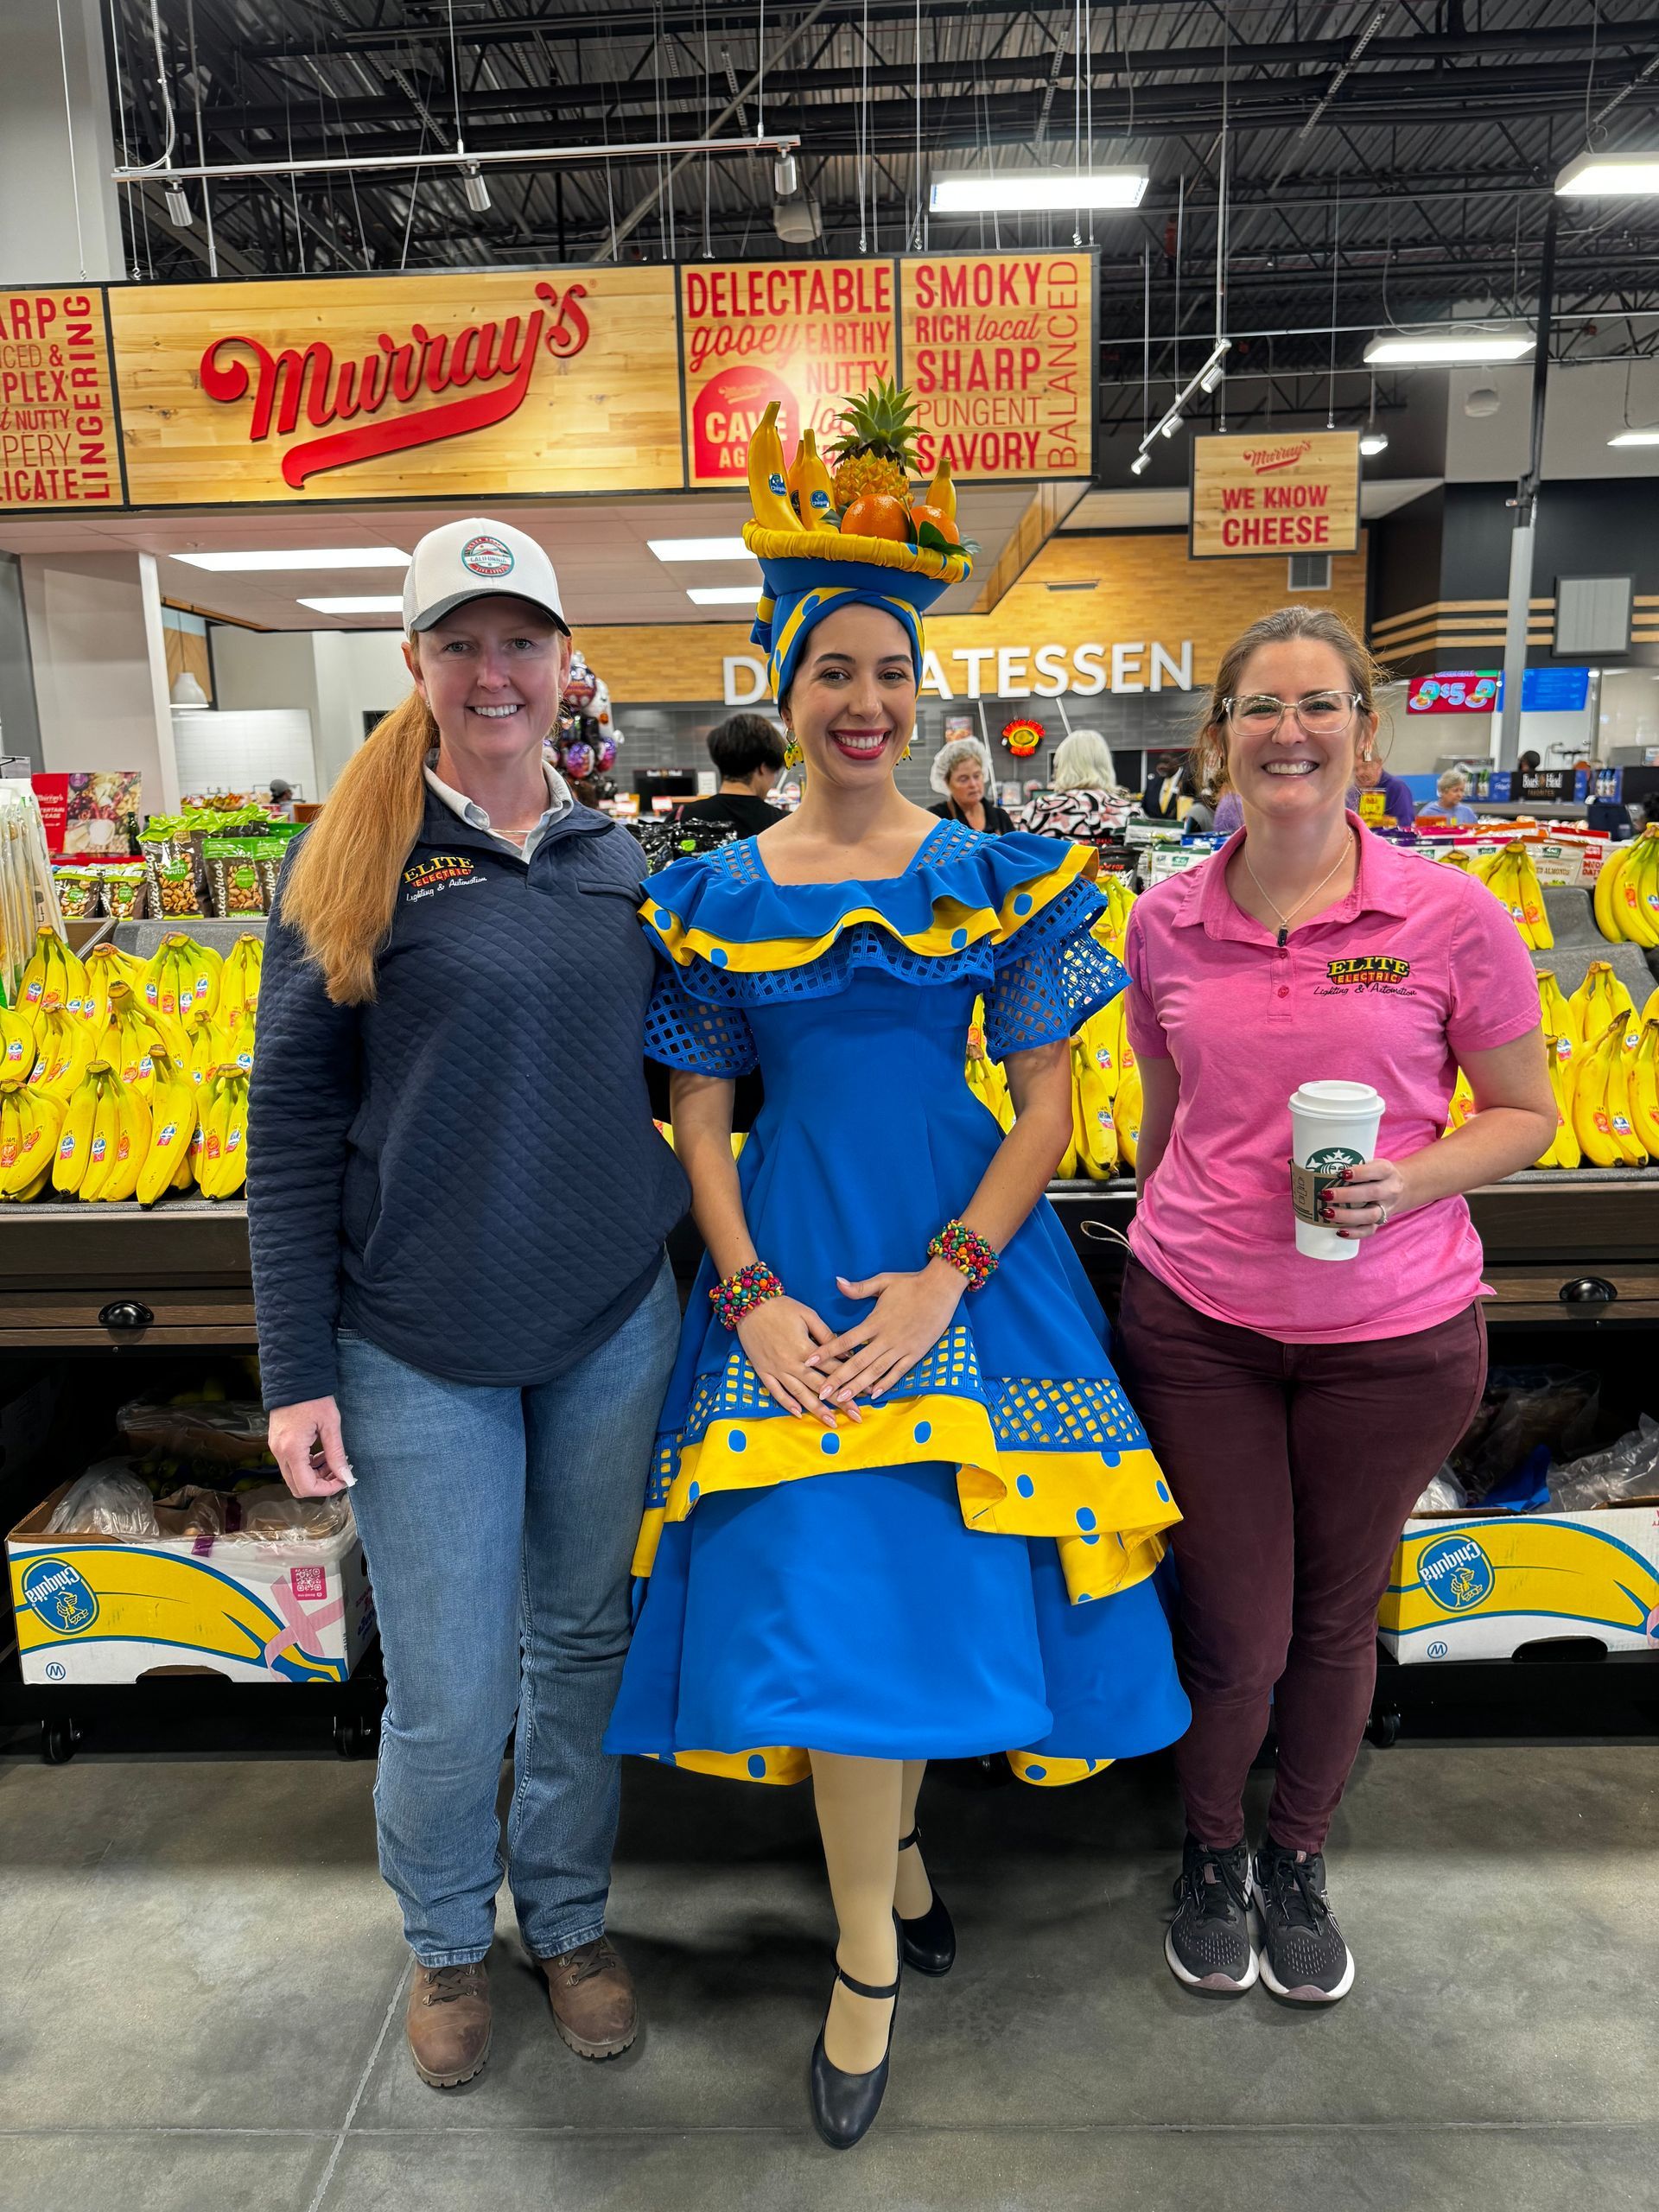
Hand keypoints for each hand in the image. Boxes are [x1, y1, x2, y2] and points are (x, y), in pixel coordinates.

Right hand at [268, 1397, 351, 1495]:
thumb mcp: (330, 1425)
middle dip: (320, 1484)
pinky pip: (291, 1465)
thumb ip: (336, 1454)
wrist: (294, 1378)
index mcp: (292, 1450)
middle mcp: (279, 1453)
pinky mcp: (277, 1443)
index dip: (327, 1489)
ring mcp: (276, 1449)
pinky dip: (307, 1465)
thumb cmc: (313, 1398)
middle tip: (339, 1472)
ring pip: (294, 1477)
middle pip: (297, 1486)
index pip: (306, 1486)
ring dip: (314, 1475)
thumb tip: (346, 1476)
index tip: (343, 1480)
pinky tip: (322, 1454)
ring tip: (333, 1461)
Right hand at [736, 1296, 855, 1426]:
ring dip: (817, 1409)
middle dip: (840, 1402)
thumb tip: (846, 1352)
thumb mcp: (808, 1315)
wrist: (749, 1305)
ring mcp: (777, 1370)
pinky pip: (776, 1392)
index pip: (833, 1369)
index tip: (866, 1392)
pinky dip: (787, 1404)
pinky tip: (799, 1414)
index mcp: (806, 1349)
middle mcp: (792, 1363)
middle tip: (857, 1416)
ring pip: (800, 1394)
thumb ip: (827, 1335)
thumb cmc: (781, 1307)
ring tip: (831, 1422)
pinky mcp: (763, 1371)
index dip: (852, 1380)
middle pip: (821, 1386)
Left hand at [808, 1260, 966, 1405]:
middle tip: (822, 1393)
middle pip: (858, 1362)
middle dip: (838, 1379)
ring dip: (858, 1386)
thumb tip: (837, 1282)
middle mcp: (886, 1338)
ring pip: (876, 1371)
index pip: (846, 1340)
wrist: (941, 1289)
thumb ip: (858, 1287)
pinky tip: (874, 1394)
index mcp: (875, 1321)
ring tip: (842, 1399)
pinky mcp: (915, 1353)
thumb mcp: (883, 1281)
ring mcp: (902, 1347)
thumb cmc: (911, 1284)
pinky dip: (886, 1384)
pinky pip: (898, 1372)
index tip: (809, 1361)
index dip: (827, 1351)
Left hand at [1321, 1156, 1411, 1240]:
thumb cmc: (1375, 1174)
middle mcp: (1390, 1190)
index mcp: (1387, 1171)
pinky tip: (1339, 1231)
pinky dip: (1354, 1232)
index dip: (1360, 1172)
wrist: (1402, 1188)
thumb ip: (1351, 1164)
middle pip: (1371, 1193)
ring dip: (1347, 1215)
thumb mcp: (1370, 1162)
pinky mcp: (1381, 1222)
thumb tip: (1312, 1165)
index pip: (1377, 1170)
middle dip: (1346, 1195)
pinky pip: (1369, 1230)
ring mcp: (1386, 1208)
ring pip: (1370, 1215)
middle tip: (1325, 1194)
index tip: (1341, 1173)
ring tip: (1326, 1212)